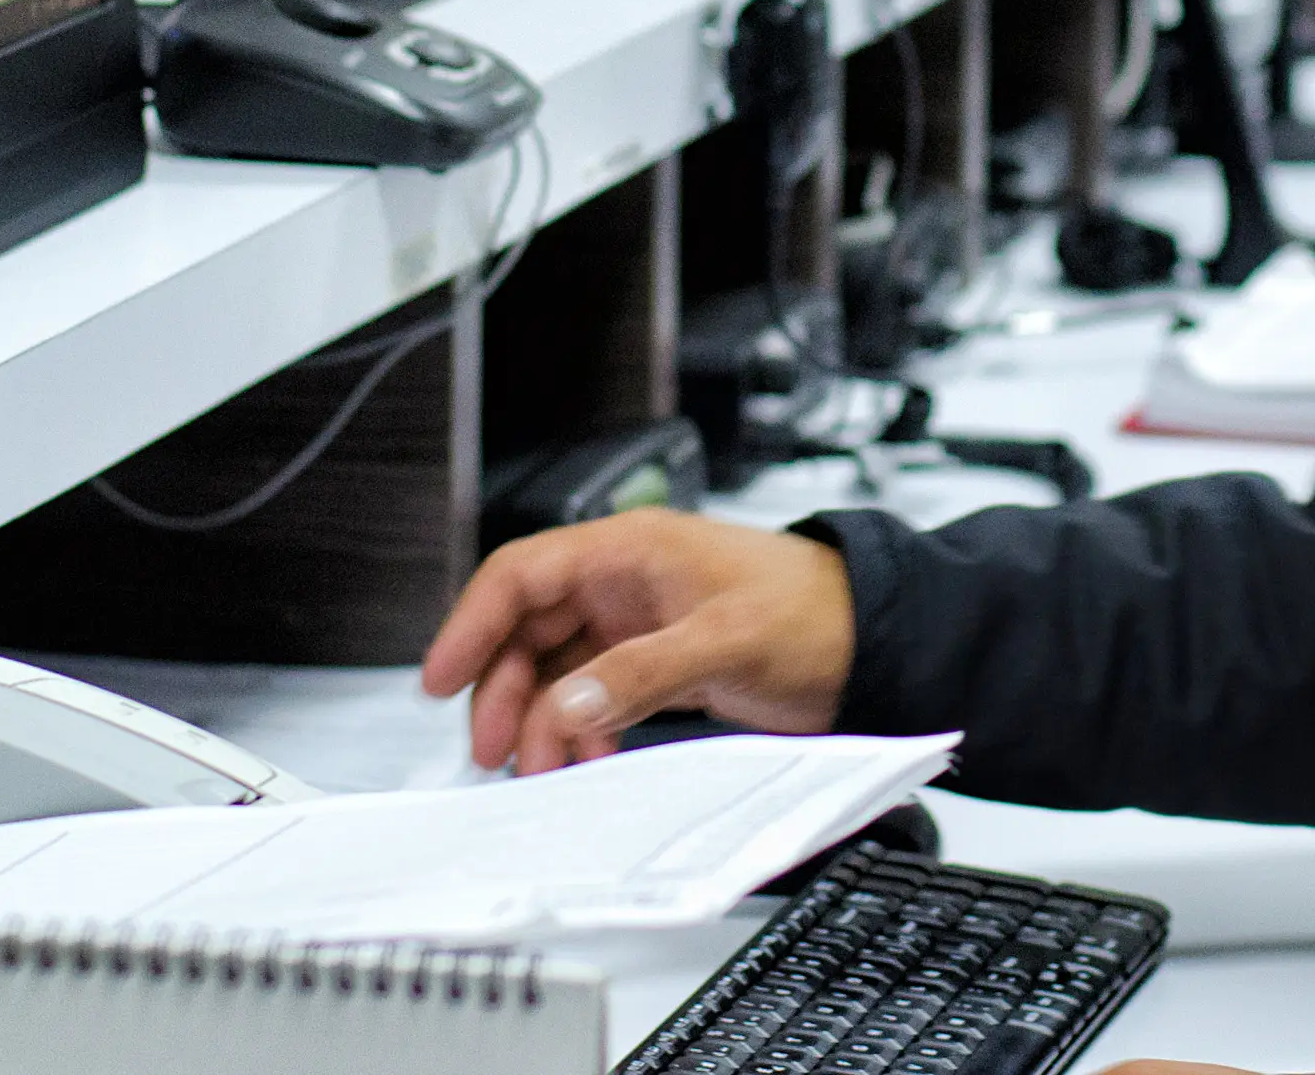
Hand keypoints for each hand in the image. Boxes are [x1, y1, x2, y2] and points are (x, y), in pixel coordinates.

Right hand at [419, 509, 856, 773]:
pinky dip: (581, 726)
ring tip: (546, 764)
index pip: (521, 575)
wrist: (875, 640)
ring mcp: (639, 622)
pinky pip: (594, 693)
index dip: (471, 624)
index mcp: (631, 549)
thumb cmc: (816, 612)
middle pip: (528, 629)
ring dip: (543, 716)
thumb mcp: (726, 640)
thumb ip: (641, 672)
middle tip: (498, 749)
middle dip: (505, 690)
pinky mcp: (658, 661)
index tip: (439, 679)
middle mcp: (626, 582)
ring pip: (557, 667)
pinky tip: (589, 755)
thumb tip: (570, 705)